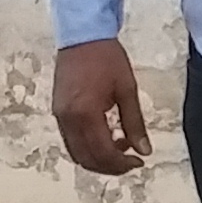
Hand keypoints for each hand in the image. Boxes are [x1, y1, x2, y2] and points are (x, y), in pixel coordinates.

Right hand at [52, 39, 153, 174]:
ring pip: (76, 153)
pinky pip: (71, 140)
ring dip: (98, 159)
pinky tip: (105, 137)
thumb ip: (135, 124)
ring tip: (120, 149)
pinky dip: (87, 147)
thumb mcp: (127, 90)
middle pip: (87, 159)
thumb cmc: (107, 58)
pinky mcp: (57, 111)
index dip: (122, 164)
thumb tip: (144, 151)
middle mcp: (68, 119)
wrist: (82, 36)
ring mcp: (60, 116)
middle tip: (131, 161)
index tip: (138, 162)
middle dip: (110, 167)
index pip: (103, 153)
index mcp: (86, 113)